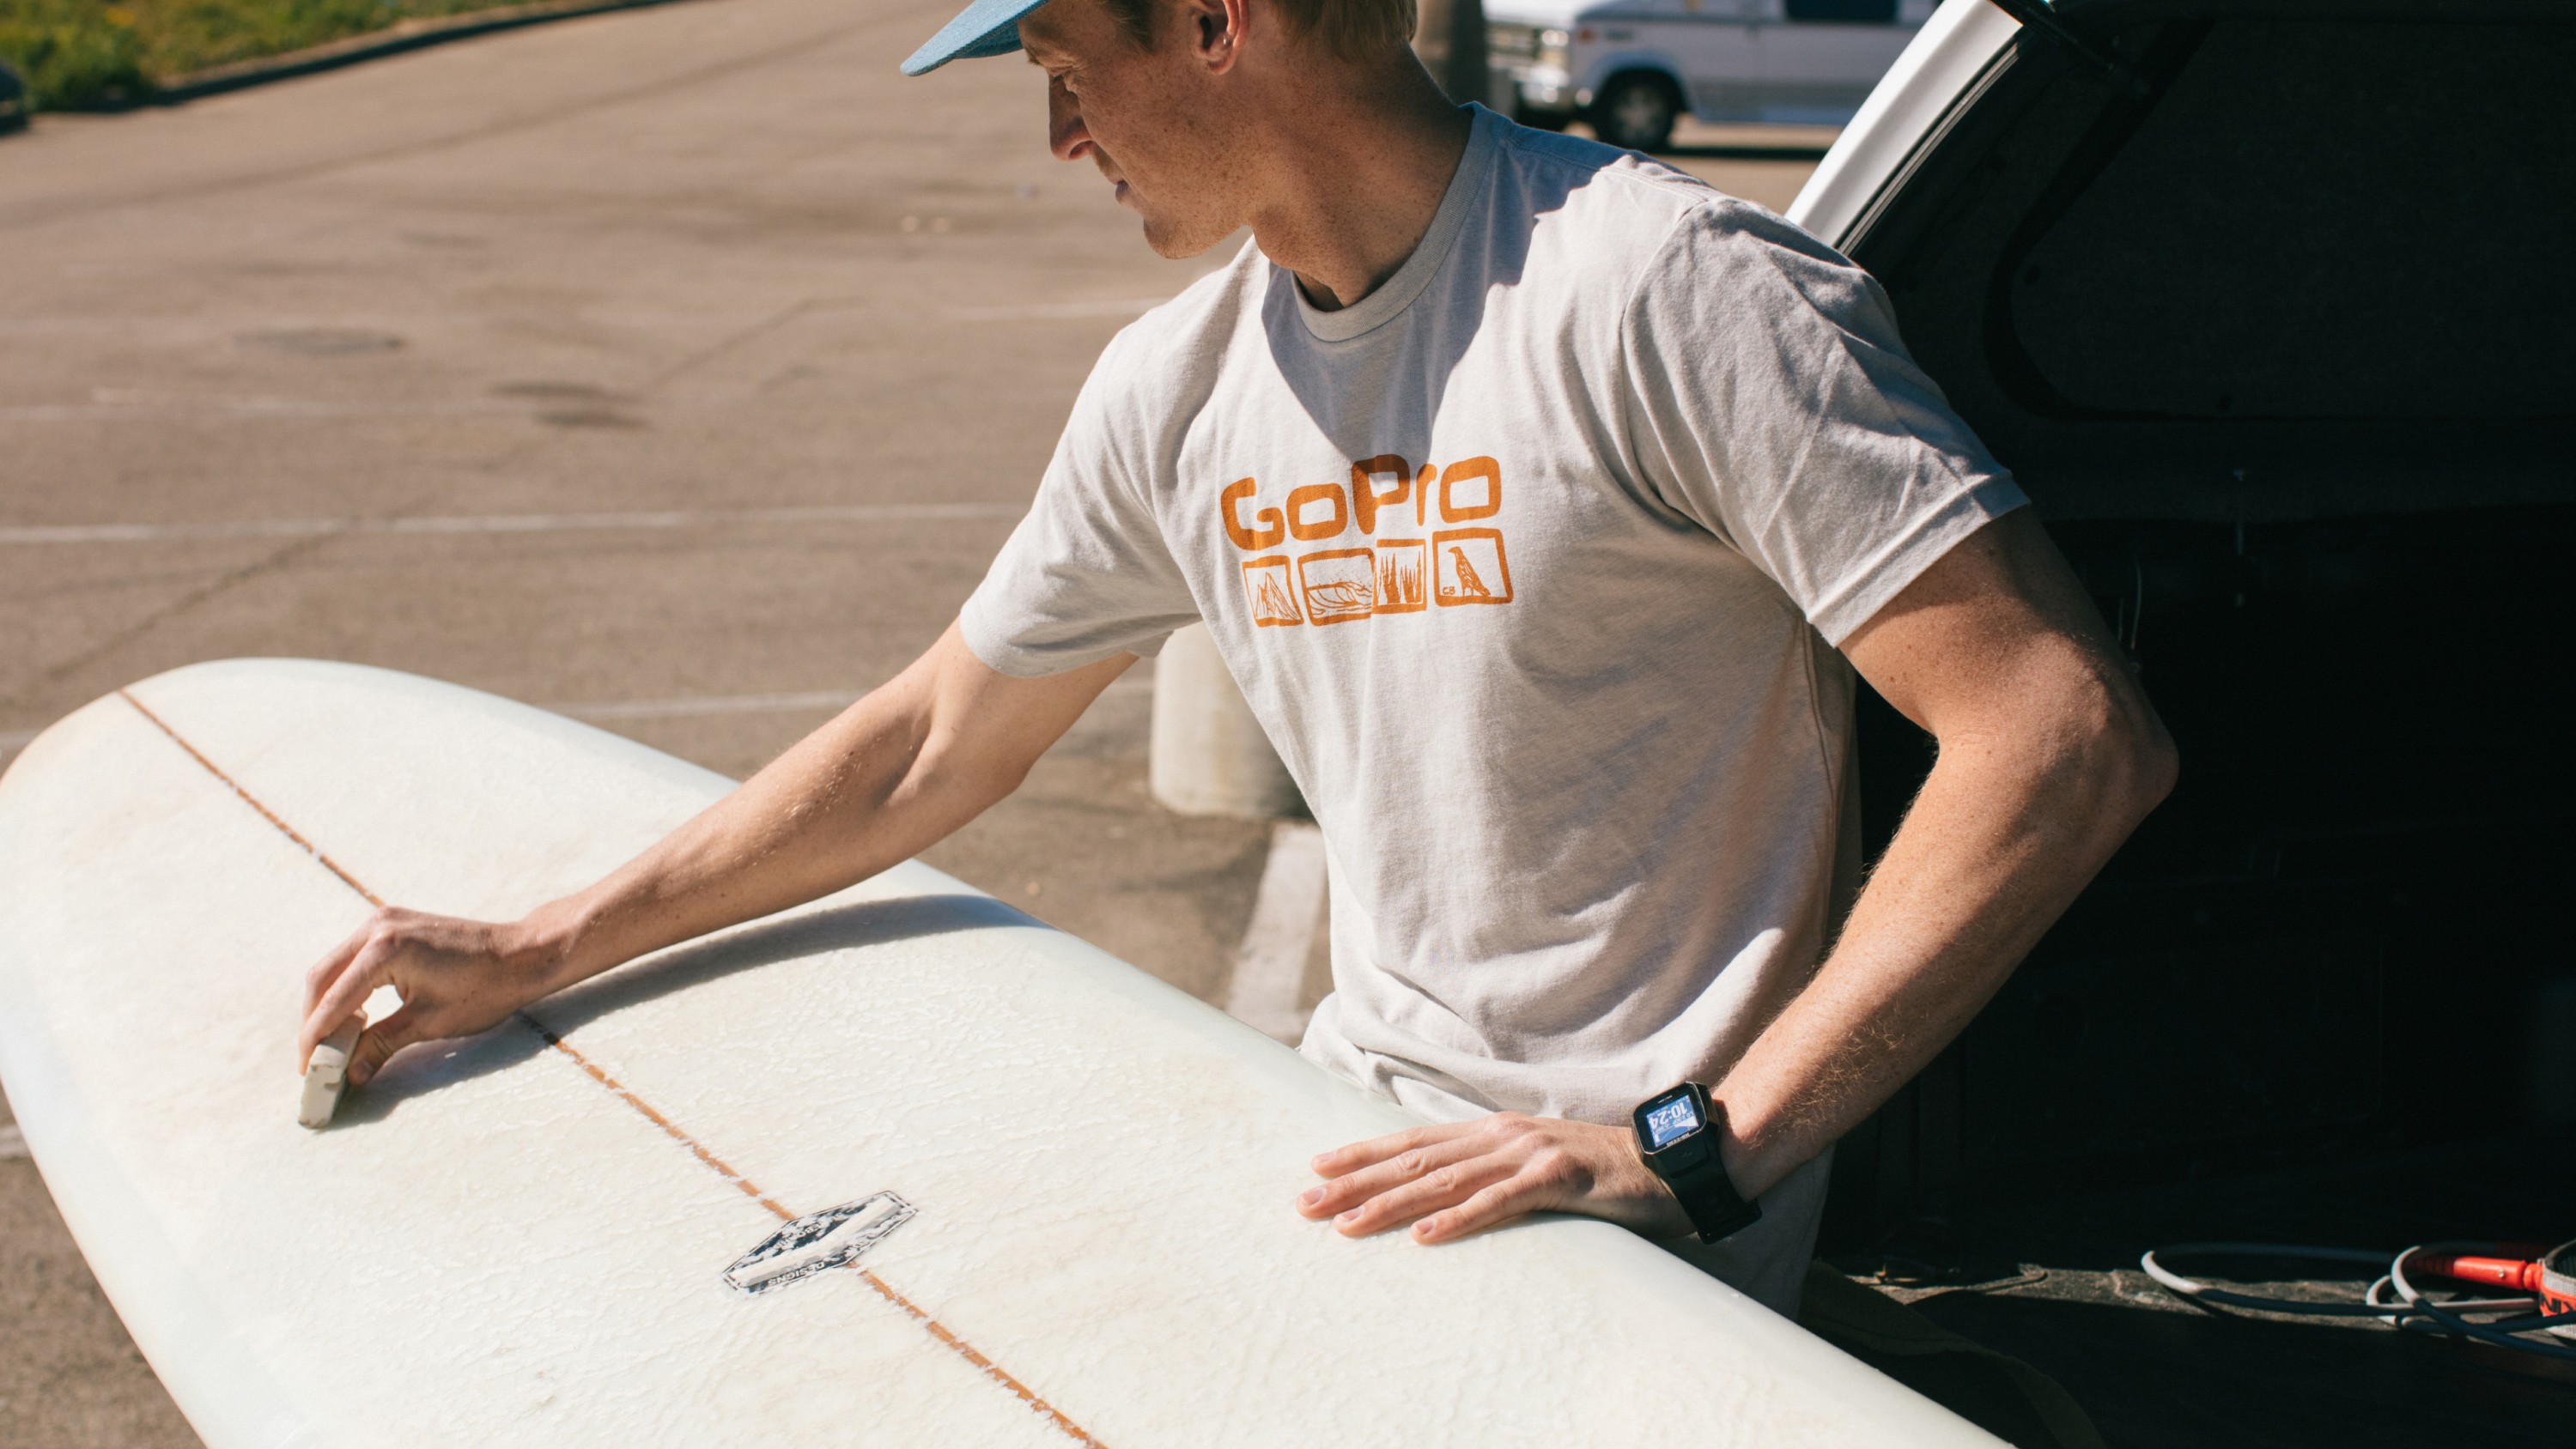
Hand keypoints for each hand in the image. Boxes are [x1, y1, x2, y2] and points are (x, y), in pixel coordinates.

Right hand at [298, 907, 553, 1087]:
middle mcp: (377, 927)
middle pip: (321, 978)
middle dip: (313, 1020)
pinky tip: (355, 1015)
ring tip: (330, 1043)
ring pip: (334, 966)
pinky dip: (346, 986)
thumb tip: (349, 1072)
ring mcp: (383, 920)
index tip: (307, 1069)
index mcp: (384, 950)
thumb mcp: (429, 1022)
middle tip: (313, 1060)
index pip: (332, 1000)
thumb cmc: (485, 988)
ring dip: (326, 1003)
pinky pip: (354, 957)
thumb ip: (381, 1044)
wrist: (522, 954)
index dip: (315, 1038)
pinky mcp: (392, 924)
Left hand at [1295, 1112, 1693, 1244]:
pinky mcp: (1558, 1179)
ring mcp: (1528, 1154)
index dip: (1363, 1154)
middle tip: (1306, 1202)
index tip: (1315, 1168)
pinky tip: (1424, 1238)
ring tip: (1346, 1224)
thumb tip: (1448, 1194)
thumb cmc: (1603, 1173)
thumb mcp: (1538, 1166)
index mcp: (1493, 1132)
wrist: (1673, 1163)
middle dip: (1356, 1181)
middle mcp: (1501, 1136)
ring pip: (1445, 1181)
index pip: (1415, 1143)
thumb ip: (1496, 1173)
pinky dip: (1460, 1219)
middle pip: (1415, 1160)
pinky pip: (1500, 1203)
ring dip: (1391, 1204)